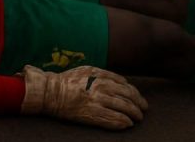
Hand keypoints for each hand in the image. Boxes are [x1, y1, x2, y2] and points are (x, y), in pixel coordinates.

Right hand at [20, 65, 147, 130]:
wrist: (51, 93)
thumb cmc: (68, 81)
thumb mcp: (87, 70)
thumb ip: (104, 74)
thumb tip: (122, 81)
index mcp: (100, 75)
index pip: (125, 84)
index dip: (135, 92)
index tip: (138, 98)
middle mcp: (101, 87)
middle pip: (128, 96)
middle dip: (139, 103)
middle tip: (143, 109)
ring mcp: (97, 101)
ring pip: (124, 108)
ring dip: (134, 114)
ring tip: (138, 118)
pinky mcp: (92, 114)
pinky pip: (113, 120)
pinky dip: (123, 122)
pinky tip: (127, 124)